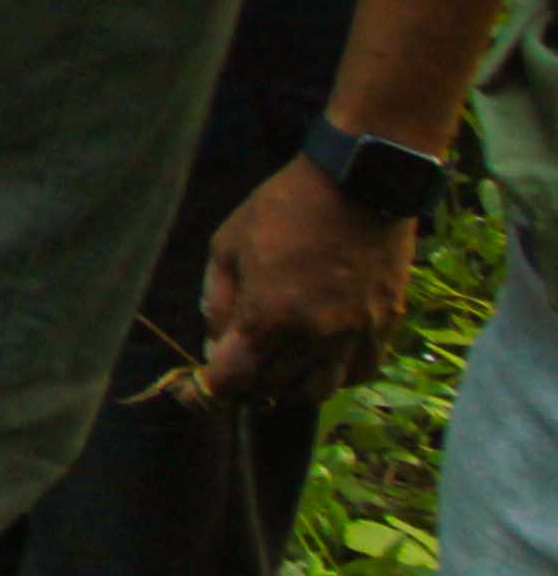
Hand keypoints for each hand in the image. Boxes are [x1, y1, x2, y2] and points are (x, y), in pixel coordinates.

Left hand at [200, 157, 424, 405]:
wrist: (360, 183)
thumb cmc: (284, 207)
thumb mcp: (227, 245)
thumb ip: (218, 302)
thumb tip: (215, 345)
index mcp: (271, 316)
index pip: (233, 381)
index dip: (205, 392)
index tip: (189, 392)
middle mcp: (316, 336)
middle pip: (272, 391)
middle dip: (243, 386)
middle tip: (229, 369)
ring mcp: (356, 335)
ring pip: (317, 391)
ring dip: (287, 385)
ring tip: (272, 363)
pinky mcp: (385, 326)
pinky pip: (356, 373)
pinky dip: (330, 374)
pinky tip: (314, 355)